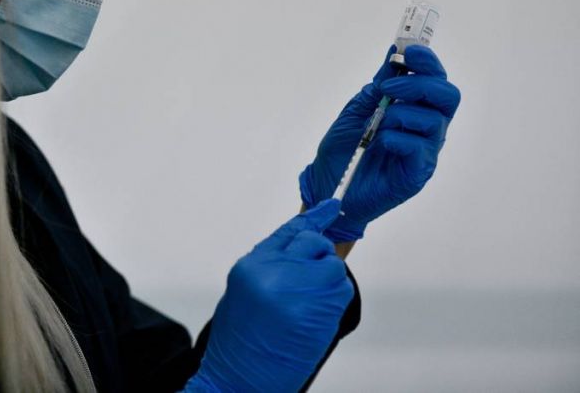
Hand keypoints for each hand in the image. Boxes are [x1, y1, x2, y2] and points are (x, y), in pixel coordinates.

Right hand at [184, 199, 353, 392]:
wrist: (239, 378)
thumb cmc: (240, 337)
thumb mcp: (245, 288)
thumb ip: (272, 261)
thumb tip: (302, 242)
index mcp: (253, 267)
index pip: (290, 231)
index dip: (314, 217)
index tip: (332, 205)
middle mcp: (277, 275)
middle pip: (314, 243)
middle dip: (316, 255)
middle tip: (304, 280)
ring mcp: (302, 294)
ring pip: (333, 266)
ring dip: (326, 279)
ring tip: (306, 302)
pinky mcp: (322, 313)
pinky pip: (341, 288)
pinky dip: (334, 296)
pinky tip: (315, 311)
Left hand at [299, 45, 460, 242]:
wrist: (327, 185)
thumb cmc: (343, 150)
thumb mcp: (356, 111)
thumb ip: (377, 86)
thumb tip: (393, 54)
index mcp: (414, 110)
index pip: (435, 80)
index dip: (428, 62)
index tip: (409, 51)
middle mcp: (426, 129)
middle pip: (447, 96)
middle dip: (420, 84)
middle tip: (389, 88)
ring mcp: (424, 152)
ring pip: (434, 120)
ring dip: (401, 113)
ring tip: (378, 124)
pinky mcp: (417, 174)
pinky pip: (419, 148)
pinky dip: (397, 138)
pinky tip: (379, 144)